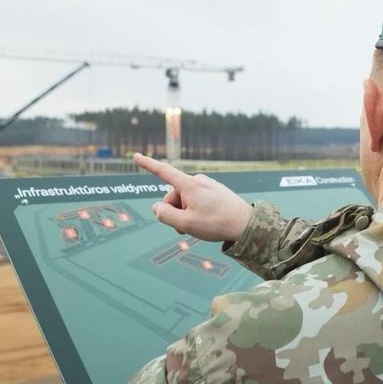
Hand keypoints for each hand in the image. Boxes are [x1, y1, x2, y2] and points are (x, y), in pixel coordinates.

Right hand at [133, 153, 253, 241]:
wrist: (247, 224)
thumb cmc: (216, 223)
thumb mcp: (185, 224)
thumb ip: (165, 215)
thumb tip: (157, 207)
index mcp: (190, 185)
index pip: (163, 172)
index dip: (148, 165)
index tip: (135, 156)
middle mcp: (198, 180)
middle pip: (173, 196)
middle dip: (174, 211)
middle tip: (186, 227)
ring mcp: (208, 185)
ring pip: (185, 200)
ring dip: (186, 213)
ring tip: (199, 226)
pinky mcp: (215, 191)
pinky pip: (197, 200)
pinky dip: (196, 211)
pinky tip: (208, 221)